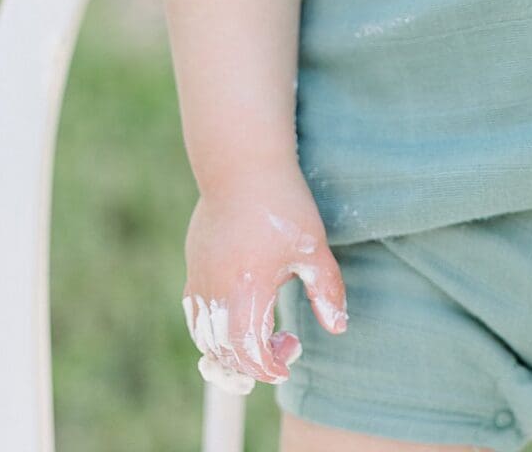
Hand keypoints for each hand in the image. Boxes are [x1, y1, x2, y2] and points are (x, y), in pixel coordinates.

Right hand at [182, 170, 348, 394]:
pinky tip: (240, 314)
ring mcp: (199, 277)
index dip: (268, 367)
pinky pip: (195, 312)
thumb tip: (338, 328)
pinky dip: (213, 328)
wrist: (242, 164)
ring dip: (230, 349)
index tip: (288, 361)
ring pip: (204, 336)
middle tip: (284, 345)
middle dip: (253, 363)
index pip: (249, 353)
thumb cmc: (283, 203)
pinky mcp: (193, 265)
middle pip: (224, 351)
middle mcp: (216, 290)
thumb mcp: (313, 247)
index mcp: (247, 289)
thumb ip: (325, 290)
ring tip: (261, 336)